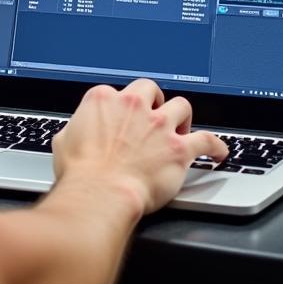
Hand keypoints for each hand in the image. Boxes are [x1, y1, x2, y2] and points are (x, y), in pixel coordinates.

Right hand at [51, 78, 227, 214]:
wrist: (101, 194)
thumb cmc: (80, 173)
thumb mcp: (64, 141)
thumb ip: (75, 129)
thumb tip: (75, 132)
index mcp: (103, 100)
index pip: (116, 92)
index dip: (120, 107)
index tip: (123, 119)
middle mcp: (133, 106)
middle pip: (150, 89)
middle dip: (154, 99)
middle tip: (154, 115)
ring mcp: (158, 125)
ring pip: (181, 105)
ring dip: (181, 116)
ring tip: (181, 127)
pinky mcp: (178, 148)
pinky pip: (207, 140)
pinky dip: (216, 146)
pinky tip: (219, 152)